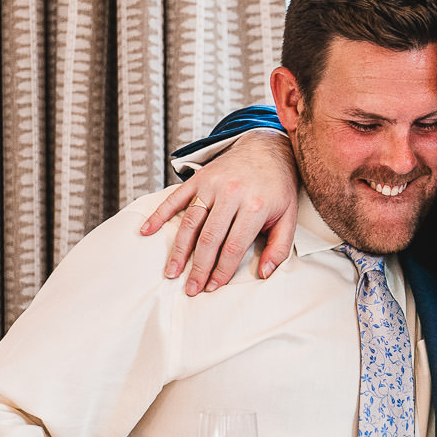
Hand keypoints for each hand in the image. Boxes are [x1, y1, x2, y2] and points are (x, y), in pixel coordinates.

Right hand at [140, 129, 298, 293]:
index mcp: (255, 205)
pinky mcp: (199, 178)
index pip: (234, 246)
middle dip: (199, 267)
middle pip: (209, 238)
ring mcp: (212, 184)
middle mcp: (231, 193)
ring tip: (171, 272)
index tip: (213, 287)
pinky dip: (159, 214)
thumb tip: (265, 273)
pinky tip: (147, 231)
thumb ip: (279, 247)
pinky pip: (175, 198)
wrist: (267, 148)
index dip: (222, 270)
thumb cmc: (277, 187)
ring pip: (190, 222)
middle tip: (191, 288)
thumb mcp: (288, 216)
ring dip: (179, 250)